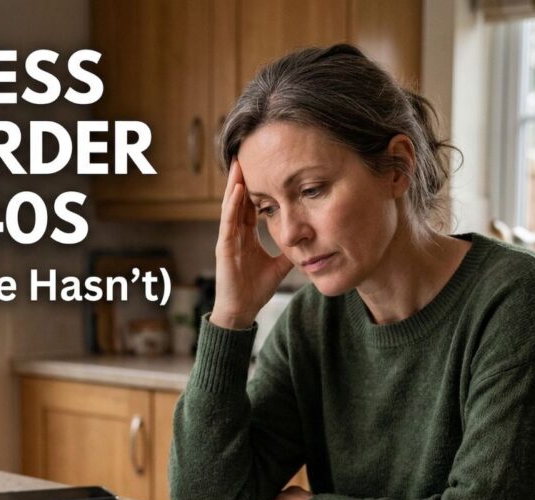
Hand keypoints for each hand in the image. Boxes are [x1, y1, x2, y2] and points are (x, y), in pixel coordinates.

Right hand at [209, 160, 293, 329]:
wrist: (241, 311)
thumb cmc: (255, 290)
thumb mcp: (280, 266)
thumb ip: (291, 251)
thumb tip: (311, 241)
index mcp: (247, 236)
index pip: (251, 205)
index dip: (258, 187)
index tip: (265, 167)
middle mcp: (235, 233)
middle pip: (239, 199)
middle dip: (243, 177)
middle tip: (248, 153)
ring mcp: (228, 238)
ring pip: (231, 204)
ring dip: (235, 183)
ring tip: (239, 162)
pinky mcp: (224, 247)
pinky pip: (228, 221)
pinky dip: (234, 204)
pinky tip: (239, 188)